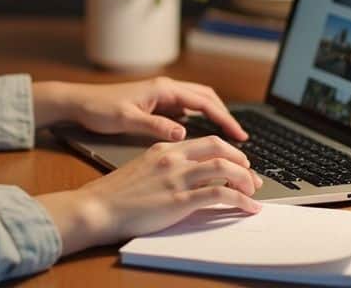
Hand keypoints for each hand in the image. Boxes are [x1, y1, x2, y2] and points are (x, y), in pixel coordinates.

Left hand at [32, 77, 246, 142]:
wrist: (77, 102)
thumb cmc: (99, 109)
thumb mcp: (127, 120)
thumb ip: (156, 127)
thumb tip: (183, 134)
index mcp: (163, 89)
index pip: (203, 102)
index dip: (224, 118)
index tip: (239, 135)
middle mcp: (164, 88)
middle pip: (205, 98)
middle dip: (224, 115)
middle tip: (239, 136)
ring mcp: (159, 95)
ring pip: (195, 102)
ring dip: (212, 115)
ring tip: (226, 135)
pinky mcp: (154, 103)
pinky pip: (183, 109)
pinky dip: (197, 118)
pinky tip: (199, 133)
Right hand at [36, 136, 263, 253]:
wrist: (97, 207)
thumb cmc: (115, 194)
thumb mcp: (143, 169)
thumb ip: (167, 167)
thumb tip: (189, 177)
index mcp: (164, 149)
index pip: (205, 142)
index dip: (227, 151)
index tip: (238, 163)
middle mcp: (173, 158)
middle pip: (218, 148)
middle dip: (241, 160)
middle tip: (252, 176)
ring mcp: (176, 178)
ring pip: (224, 168)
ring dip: (245, 179)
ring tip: (253, 192)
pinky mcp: (179, 200)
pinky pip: (220, 195)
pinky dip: (240, 200)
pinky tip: (248, 207)